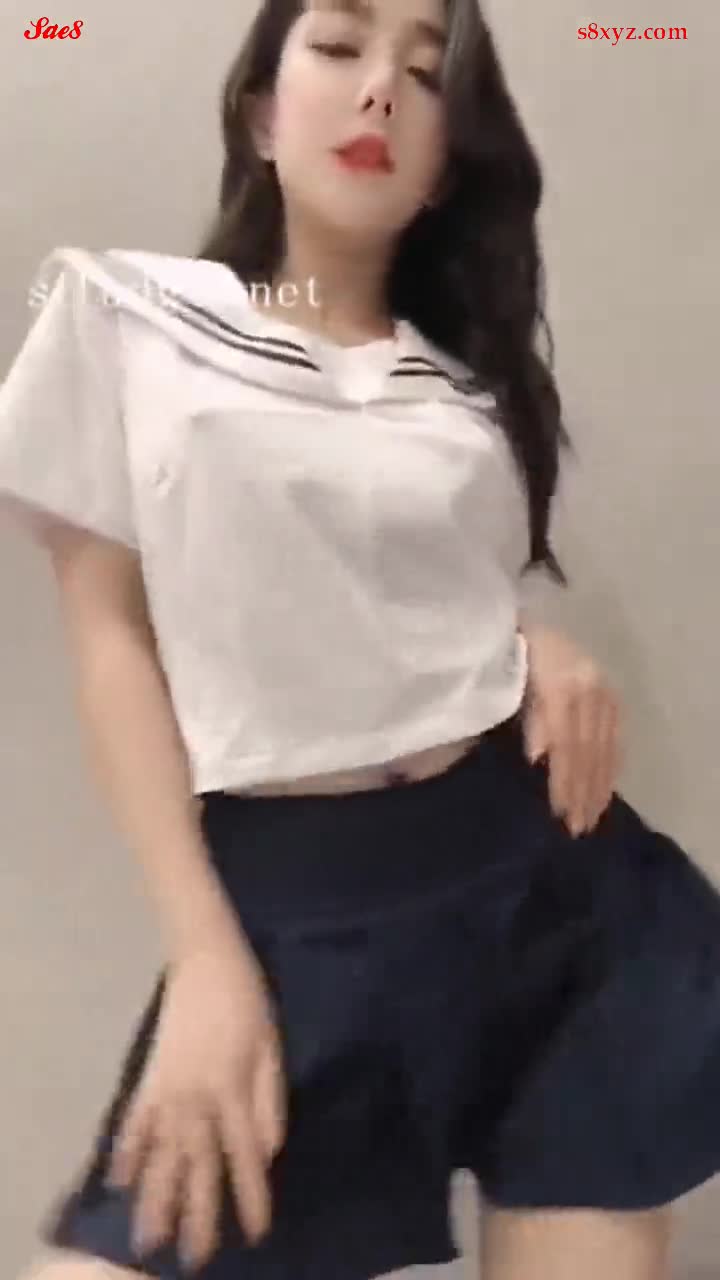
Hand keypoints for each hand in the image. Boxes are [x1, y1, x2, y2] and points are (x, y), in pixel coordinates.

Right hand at [105, 938, 286, 1270]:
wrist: (206, 960)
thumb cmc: (248, 1001)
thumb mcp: (272, 1047)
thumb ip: (270, 1101)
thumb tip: (268, 1151)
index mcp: (234, 1089)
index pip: (245, 1155)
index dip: (252, 1196)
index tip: (256, 1233)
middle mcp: (197, 1097)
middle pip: (197, 1166)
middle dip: (198, 1214)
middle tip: (196, 1258)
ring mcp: (167, 1089)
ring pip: (160, 1155)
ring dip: (154, 1199)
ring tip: (148, 1239)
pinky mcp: (148, 1078)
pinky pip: (134, 1123)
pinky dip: (125, 1153)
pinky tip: (117, 1183)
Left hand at [520, 623, 621, 836]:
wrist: (522, 619)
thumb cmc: (504, 656)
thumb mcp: (508, 683)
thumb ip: (529, 719)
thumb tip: (539, 759)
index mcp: (562, 682)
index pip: (566, 741)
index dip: (563, 777)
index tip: (557, 812)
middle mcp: (589, 686)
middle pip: (586, 748)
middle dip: (581, 791)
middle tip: (575, 828)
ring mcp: (602, 690)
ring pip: (603, 745)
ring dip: (598, 786)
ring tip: (590, 818)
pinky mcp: (609, 694)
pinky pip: (615, 736)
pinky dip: (611, 766)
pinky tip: (607, 790)